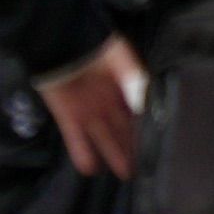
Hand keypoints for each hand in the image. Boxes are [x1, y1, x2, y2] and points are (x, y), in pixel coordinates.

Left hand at [43, 37, 144, 179]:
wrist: (58, 41)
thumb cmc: (91, 42)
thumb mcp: (119, 57)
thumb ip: (134, 77)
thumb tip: (146, 102)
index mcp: (121, 85)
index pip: (136, 113)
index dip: (144, 129)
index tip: (155, 145)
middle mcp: (106, 101)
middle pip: (121, 128)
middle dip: (131, 147)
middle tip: (142, 168)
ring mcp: (87, 109)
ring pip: (102, 136)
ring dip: (112, 153)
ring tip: (123, 173)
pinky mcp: (67, 115)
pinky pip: (75, 137)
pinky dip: (82, 152)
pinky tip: (89, 168)